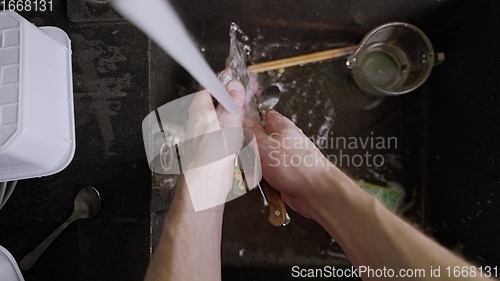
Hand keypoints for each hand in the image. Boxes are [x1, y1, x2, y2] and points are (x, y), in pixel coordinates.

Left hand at [182, 81, 245, 210]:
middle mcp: (201, 119)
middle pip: (218, 101)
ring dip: (236, 113)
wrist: (207, 182)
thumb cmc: (211, 153)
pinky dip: (236, 128)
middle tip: (248, 92)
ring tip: (247, 111)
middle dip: (234, 96)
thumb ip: (232, 100)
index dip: (224, 79)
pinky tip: (243, 130)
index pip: (210, 86)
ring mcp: (208, 132)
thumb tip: (234, 85)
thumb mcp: (228, 119)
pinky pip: (226, 130)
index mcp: (199, 108)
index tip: (236, 76)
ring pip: (224, 116)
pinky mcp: (215, 146)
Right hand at [245, 110, 338, 218]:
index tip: (238, 126)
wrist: (315, 191)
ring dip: (254, 165)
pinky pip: (267, 172)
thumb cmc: (296, 167)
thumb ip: (252, 132)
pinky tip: (260, 182)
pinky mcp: (285, 173)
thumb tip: (244, 121)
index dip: (250, 118)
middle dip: (249, 148)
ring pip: (261, 157)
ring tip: (253, 171)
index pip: (263, 115)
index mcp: (281, 126)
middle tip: (244, 154)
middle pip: (259, 138)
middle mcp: (284, 140)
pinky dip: (262, 178)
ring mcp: (284, 157)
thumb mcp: (265, 145)